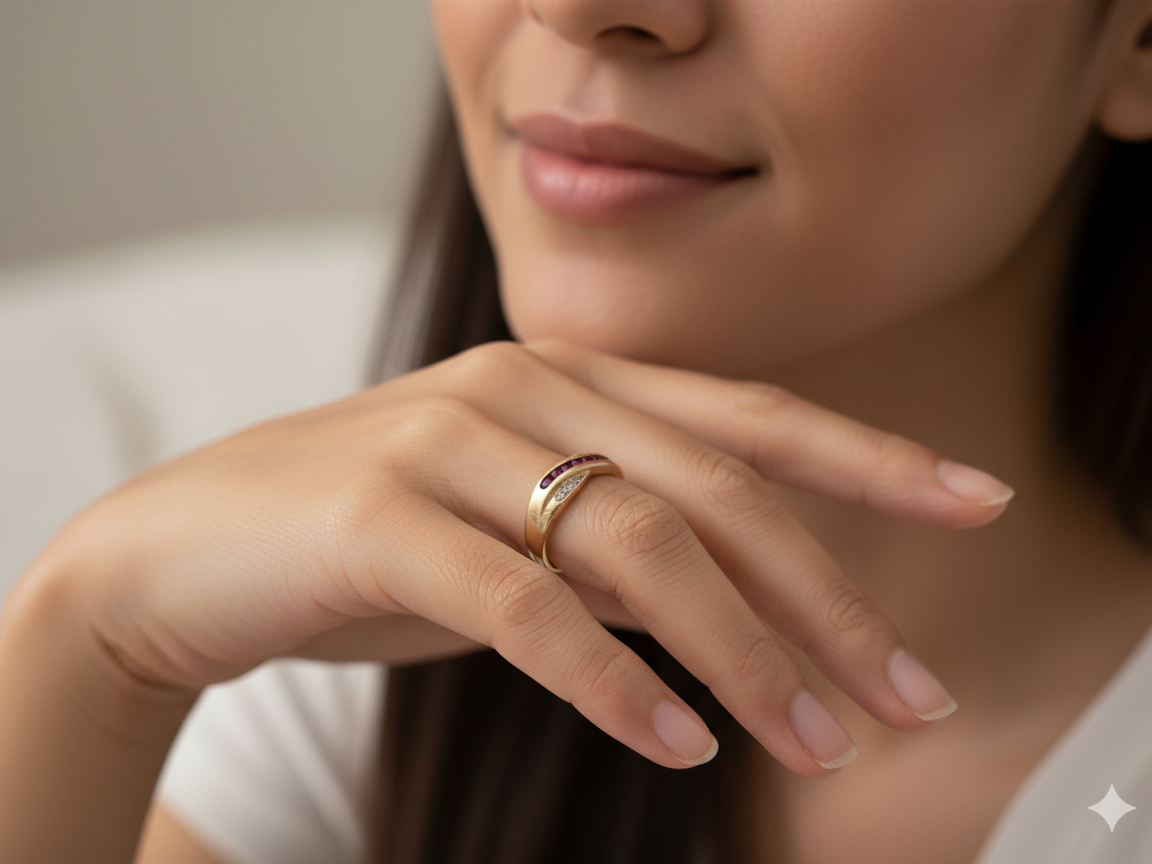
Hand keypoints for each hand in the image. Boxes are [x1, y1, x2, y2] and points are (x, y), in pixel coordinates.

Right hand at [38, 340, 1009, 775]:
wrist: (182, 553)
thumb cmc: (368, 542)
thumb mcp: (511, 529)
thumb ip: (611, 540)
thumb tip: (736, 610)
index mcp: (562, 381)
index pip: (744, 415)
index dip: (867, 458)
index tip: (976, 499)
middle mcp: (519, 388)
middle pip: (712, 492)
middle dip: (825, 600)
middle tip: (909, 696)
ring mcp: (445, 441)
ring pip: (633, 543)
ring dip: (740, 654)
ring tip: (819, 743)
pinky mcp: (375, 515)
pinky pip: (521, 602)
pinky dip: (607, 678)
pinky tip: (675, 745)